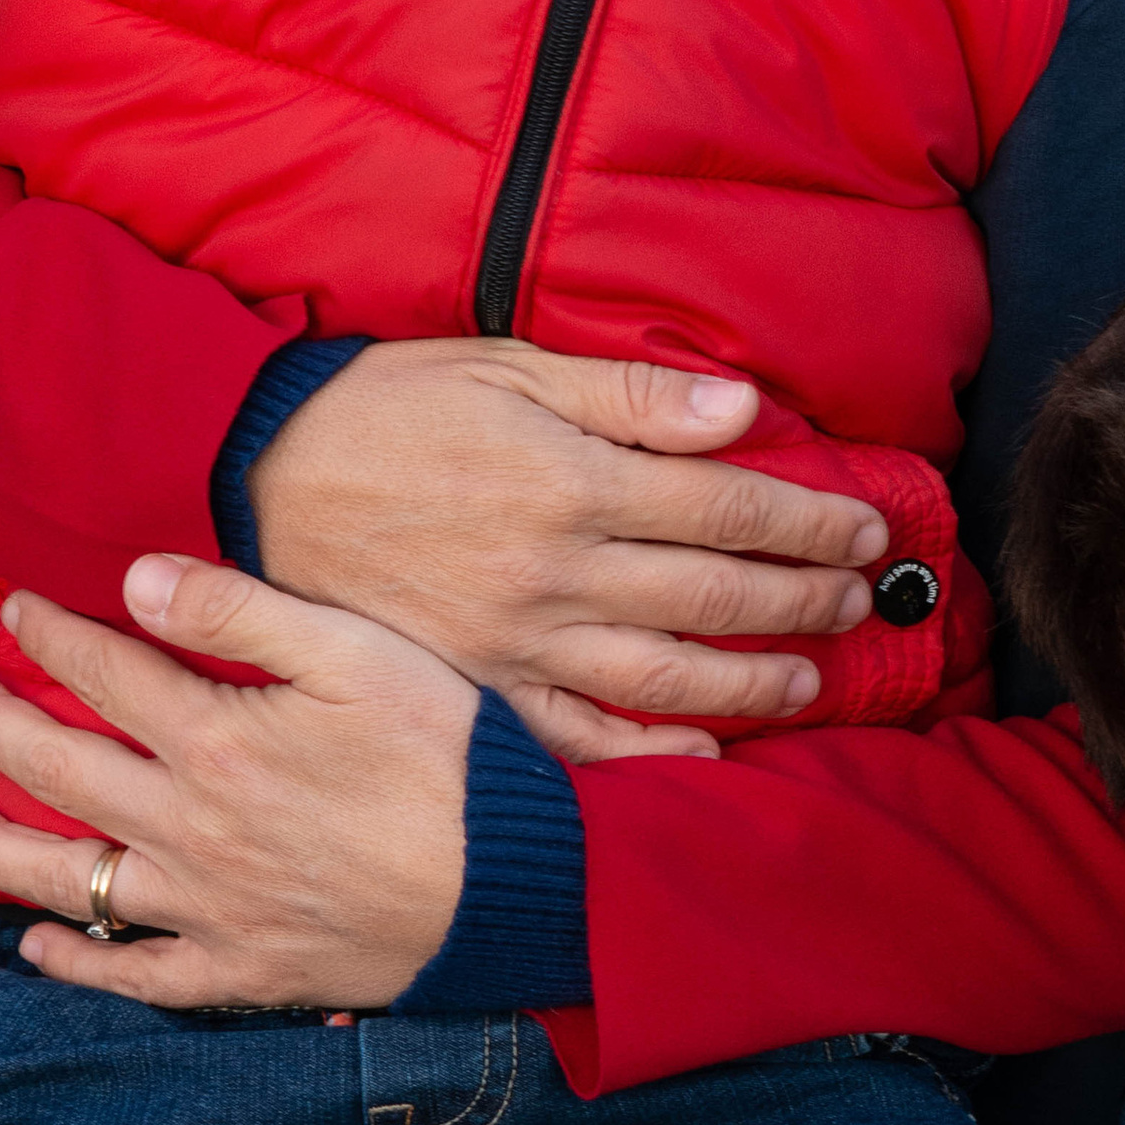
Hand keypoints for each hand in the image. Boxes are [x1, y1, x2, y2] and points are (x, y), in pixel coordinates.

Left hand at [0, 556, 477, 1007]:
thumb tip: (136, 577)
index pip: (103, 673)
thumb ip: (240, 611)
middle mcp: (189, 829)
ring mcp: (207, 908)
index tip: (14, 609)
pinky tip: (33, 942)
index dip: (49, 635)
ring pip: (66, 879)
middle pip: (58, 770)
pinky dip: (72, 962)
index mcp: (216, 740)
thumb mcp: (358, 653)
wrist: (514, 882)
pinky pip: (131, 974)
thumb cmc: (451, 753)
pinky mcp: (240, 967)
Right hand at [248, 340, 890, 762]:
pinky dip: (648, 753)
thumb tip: (742, 409)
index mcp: (572, 484)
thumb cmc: (390, 408)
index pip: (727, 507)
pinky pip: (576, 735)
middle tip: (860, 600)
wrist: (258, 476)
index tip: (866, 528)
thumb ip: (632, 395)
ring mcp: (516, 643)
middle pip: (712, 595)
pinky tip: (706, 756)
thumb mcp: (509, 368)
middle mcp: (556, 573)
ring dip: (752, 682)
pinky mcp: (476, 688)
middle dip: (803, 599)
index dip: (808, 521)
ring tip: (812, 679)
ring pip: (663, 675)